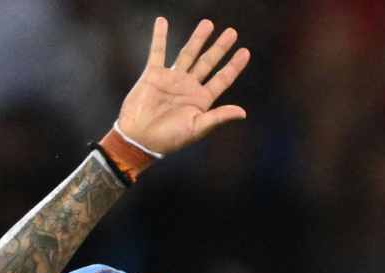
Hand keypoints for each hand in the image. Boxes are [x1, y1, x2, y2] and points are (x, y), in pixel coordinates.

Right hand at [117, 18, 250, 154]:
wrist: (138, 138)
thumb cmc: (168, 138)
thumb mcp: (196, 129)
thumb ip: (218, 117)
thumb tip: (243, 113)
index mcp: (201, 99)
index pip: (222, 79)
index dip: (234, 66)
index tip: (245, 52)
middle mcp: (188, 87)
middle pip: (208, 62)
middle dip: (219, 47)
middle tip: (231, 32)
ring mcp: (171, 79)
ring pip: (188, 54)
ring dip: (197, 39)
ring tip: (207, 24)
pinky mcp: (153, 76)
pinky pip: (157, 52)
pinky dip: (159, 37)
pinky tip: (162, 22)